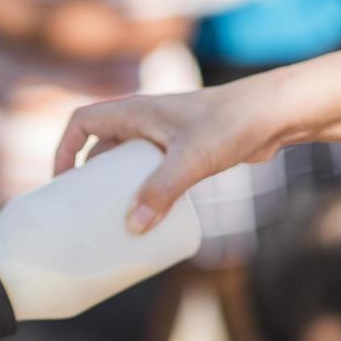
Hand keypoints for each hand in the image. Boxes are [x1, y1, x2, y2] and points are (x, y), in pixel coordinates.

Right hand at [53, 81, 284, 233]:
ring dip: (116, 186)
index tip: (62, 181)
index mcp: (135, 113)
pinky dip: (142, 189)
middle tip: (85, 209)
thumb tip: (132, 227)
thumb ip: (161, 192)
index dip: (64, 149)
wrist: (278, 113)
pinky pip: (150, 170)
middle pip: (100, 147)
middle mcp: (145, 121)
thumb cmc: (233, 123)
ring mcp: (165, 135)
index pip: (81, 123)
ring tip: (113, 216)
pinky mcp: (185, 149)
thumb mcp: (191, 159)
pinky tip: (150, 213)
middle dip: (88, 177)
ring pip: (126, 161)